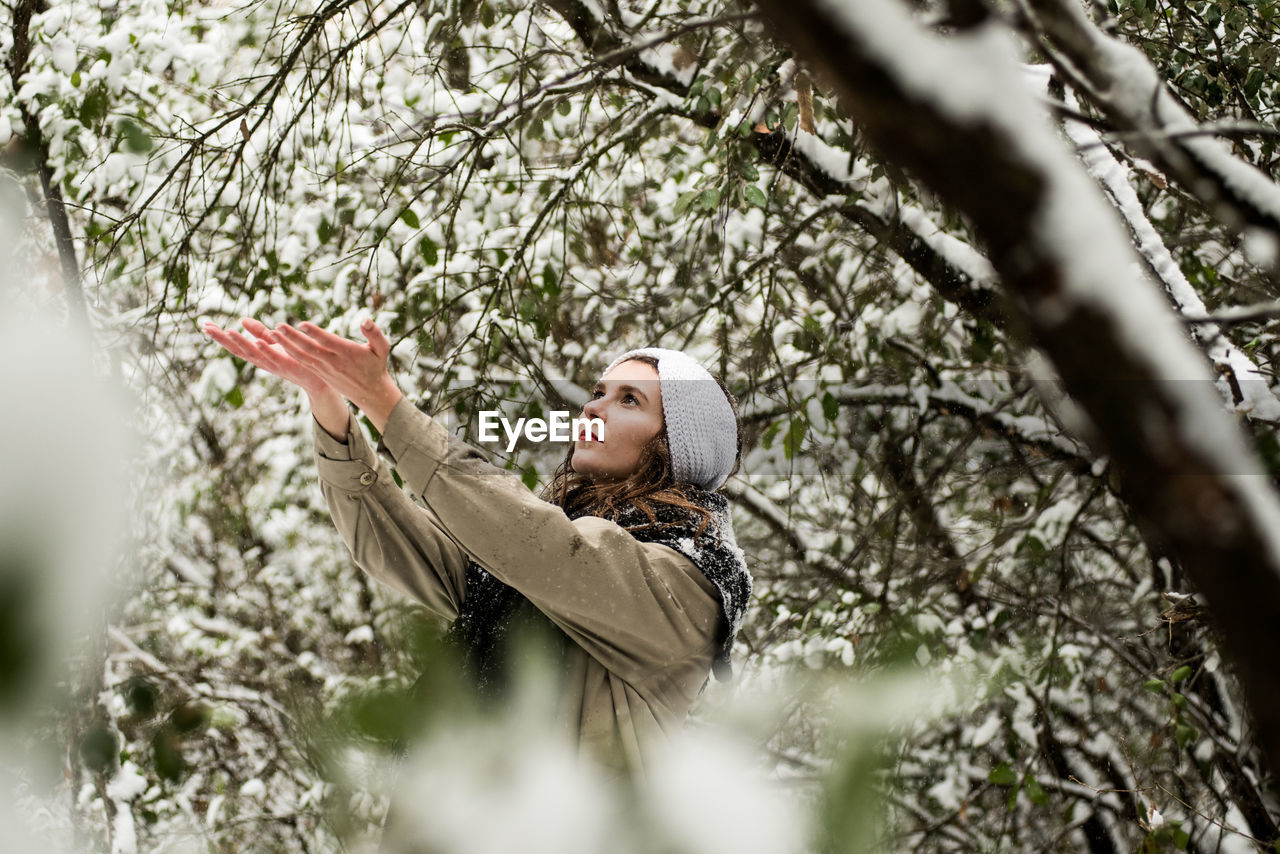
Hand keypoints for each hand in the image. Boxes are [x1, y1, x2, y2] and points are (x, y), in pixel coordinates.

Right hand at [203, 317, 329, 396]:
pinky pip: (275, 357)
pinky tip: (258, 341)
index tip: (205, 326)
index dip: (220, 336)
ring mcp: (273, 364)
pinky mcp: (288, 365)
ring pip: (254, 354)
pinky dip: (266, 350)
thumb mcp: (274, 342)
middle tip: (206, 328)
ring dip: (241, 343)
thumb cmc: (295, 359)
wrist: (317, 377)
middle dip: (222, 339)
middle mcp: (261, 361)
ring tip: (228, 331)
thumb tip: (242, 319)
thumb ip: (259, 332)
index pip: (234, 345)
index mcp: (257, 356)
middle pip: (238, 350)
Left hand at [270, 318, 402, 430]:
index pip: (328, 342)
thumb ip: (375, 334)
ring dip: (285, 345)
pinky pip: (302, 361)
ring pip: (301, 356)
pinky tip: (278, 344)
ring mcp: (324, 368)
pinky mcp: (319, 372)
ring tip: (271, 333)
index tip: (302, 324)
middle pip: (309, 349)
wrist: (370, 392)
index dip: (315, 333)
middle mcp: (333, 362)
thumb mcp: (382, 349)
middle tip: (277, 326)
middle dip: (292, 338)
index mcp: (347, 353)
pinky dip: (289, 353)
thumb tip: (365, 320)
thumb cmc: (376, 366)